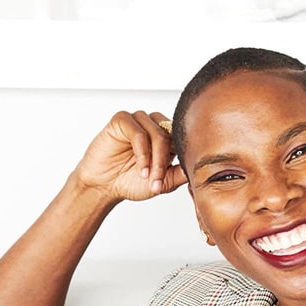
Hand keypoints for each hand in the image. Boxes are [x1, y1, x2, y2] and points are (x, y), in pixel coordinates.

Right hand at [71, 110, 187, 203]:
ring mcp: (139, 120)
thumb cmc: (131, 182)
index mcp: (167, 137)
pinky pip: (139, 133)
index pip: (183, 139)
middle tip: (158, 182)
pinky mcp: (122, 119)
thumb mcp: (164, 182)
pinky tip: (140, 169)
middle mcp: (154, 125)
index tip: (177, 178)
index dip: (182, 159)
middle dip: (166, 162)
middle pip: (172, 136)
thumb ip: (181, 173)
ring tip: (148, 178)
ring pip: (158, 134)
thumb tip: (201, 168)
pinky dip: (142, 153)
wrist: (104, 186)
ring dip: (155, 159)